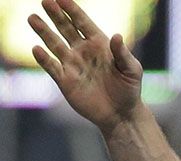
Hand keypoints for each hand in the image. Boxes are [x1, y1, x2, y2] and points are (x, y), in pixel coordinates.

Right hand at [28, 0, 143, 131]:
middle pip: (66, 28)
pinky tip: (37, 48)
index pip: (83, 23)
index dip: (72, 10)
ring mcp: (72, 65)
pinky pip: (52, 67)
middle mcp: (83, 51)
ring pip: (54, 44)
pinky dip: (44, 58)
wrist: (121, 114)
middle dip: (56, 15)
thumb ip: (122, 53)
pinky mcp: (65, 80)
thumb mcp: (132, 70)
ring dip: (44, 32)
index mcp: (100, 44)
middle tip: (45, 1)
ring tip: (33, 18)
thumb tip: (116, 35)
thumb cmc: (130, 89)